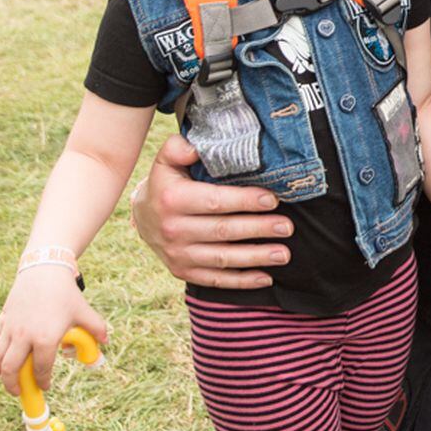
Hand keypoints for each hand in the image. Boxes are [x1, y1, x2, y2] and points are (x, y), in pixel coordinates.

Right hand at [0, 268, 107, 396]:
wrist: (45, 270)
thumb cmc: (66, 294)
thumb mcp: (85, 312)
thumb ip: (97, 329)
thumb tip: (105, 343)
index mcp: (45, 339)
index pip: (42, 369)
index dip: (43, 381)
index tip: (45, 386)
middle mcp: (24, 336)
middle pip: (14, 369)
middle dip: (15, 384)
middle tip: (19, 392)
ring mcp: (11, 328)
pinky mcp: (3, 319)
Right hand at [129, 133, 289, 287]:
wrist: (142, 217)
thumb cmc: (166, 183)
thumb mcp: (166, 160)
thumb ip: (179, 148)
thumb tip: (195, 148)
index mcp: (172, 199)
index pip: (214, 201)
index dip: (245, 201)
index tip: (273, 200)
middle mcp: (173, 229)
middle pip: (223, 231)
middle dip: (259, 229)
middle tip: (287, 227)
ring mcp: (178, 254)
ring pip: (223, 258)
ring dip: (256, 257)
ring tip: (284, 253)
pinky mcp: (183, 271)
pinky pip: (216, 280)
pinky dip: (242, 281)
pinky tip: (266, 278)